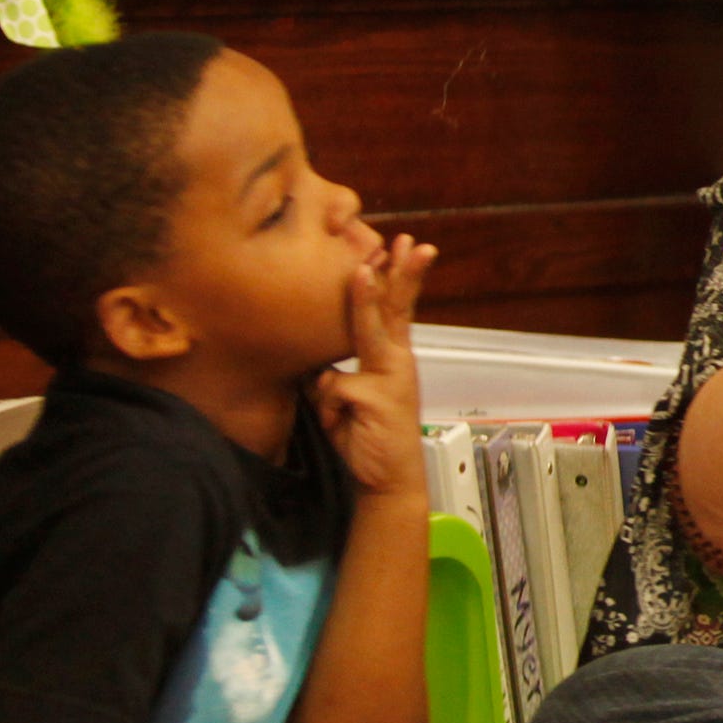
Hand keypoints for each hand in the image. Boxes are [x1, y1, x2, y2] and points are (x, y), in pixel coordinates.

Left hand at [312, 237, 437, 500]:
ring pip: (369, 333)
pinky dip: (329, 408)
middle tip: (402, 244)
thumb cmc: (367, 434)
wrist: (388, 478)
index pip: (396, 309)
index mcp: (393, 357)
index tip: (404, 246)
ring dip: (365, 301)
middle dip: (398, 274)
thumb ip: (336, 374)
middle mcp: (398, 361)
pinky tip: (342, 423)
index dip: (399, 276)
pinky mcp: (379, 397)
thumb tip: (317, 363)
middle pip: (394, 309)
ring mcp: (392, 377)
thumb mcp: (348, 398)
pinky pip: (335, 388)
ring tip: (362, 273)